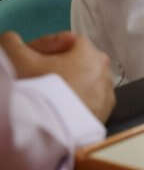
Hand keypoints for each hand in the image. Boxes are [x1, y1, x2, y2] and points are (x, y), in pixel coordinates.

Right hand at [0, 31, 115, 122]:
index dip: (45, 45)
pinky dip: (76, 98)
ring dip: (67, 80)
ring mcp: (107, 92)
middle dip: (56, 62)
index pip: (67, 40)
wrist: (51, 130)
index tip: (29, 53)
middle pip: (77, 59)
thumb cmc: (39, 90)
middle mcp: (105, 70)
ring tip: (45, 89)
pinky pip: (89, 98)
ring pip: (84, 79)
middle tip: (35, 70)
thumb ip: (13, 44)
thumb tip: (12, 40)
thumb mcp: (19, 61)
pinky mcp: (105, 112)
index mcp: (90, 53)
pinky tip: (59, 103)